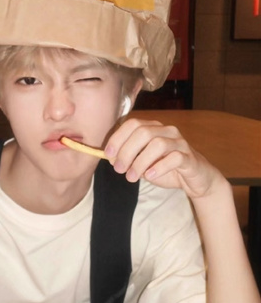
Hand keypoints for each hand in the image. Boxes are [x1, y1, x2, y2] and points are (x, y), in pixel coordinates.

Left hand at [104, 118, 224, 199]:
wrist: (195, 179)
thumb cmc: (165, 168)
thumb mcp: (142, 163)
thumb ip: (128, 158)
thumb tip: (111, 158)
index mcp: (153, 128)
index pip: (132, 124)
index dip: (118, 138)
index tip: (108, 154)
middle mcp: (166, 131)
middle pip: (143, 132)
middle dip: (126, 151)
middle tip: (119, 169)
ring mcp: (179, 143)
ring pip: (158, 144)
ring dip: (140, 162)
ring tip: (131, 177)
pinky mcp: (189, 157)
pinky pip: (175, 158)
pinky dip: (159, 166)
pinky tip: (150, 175)